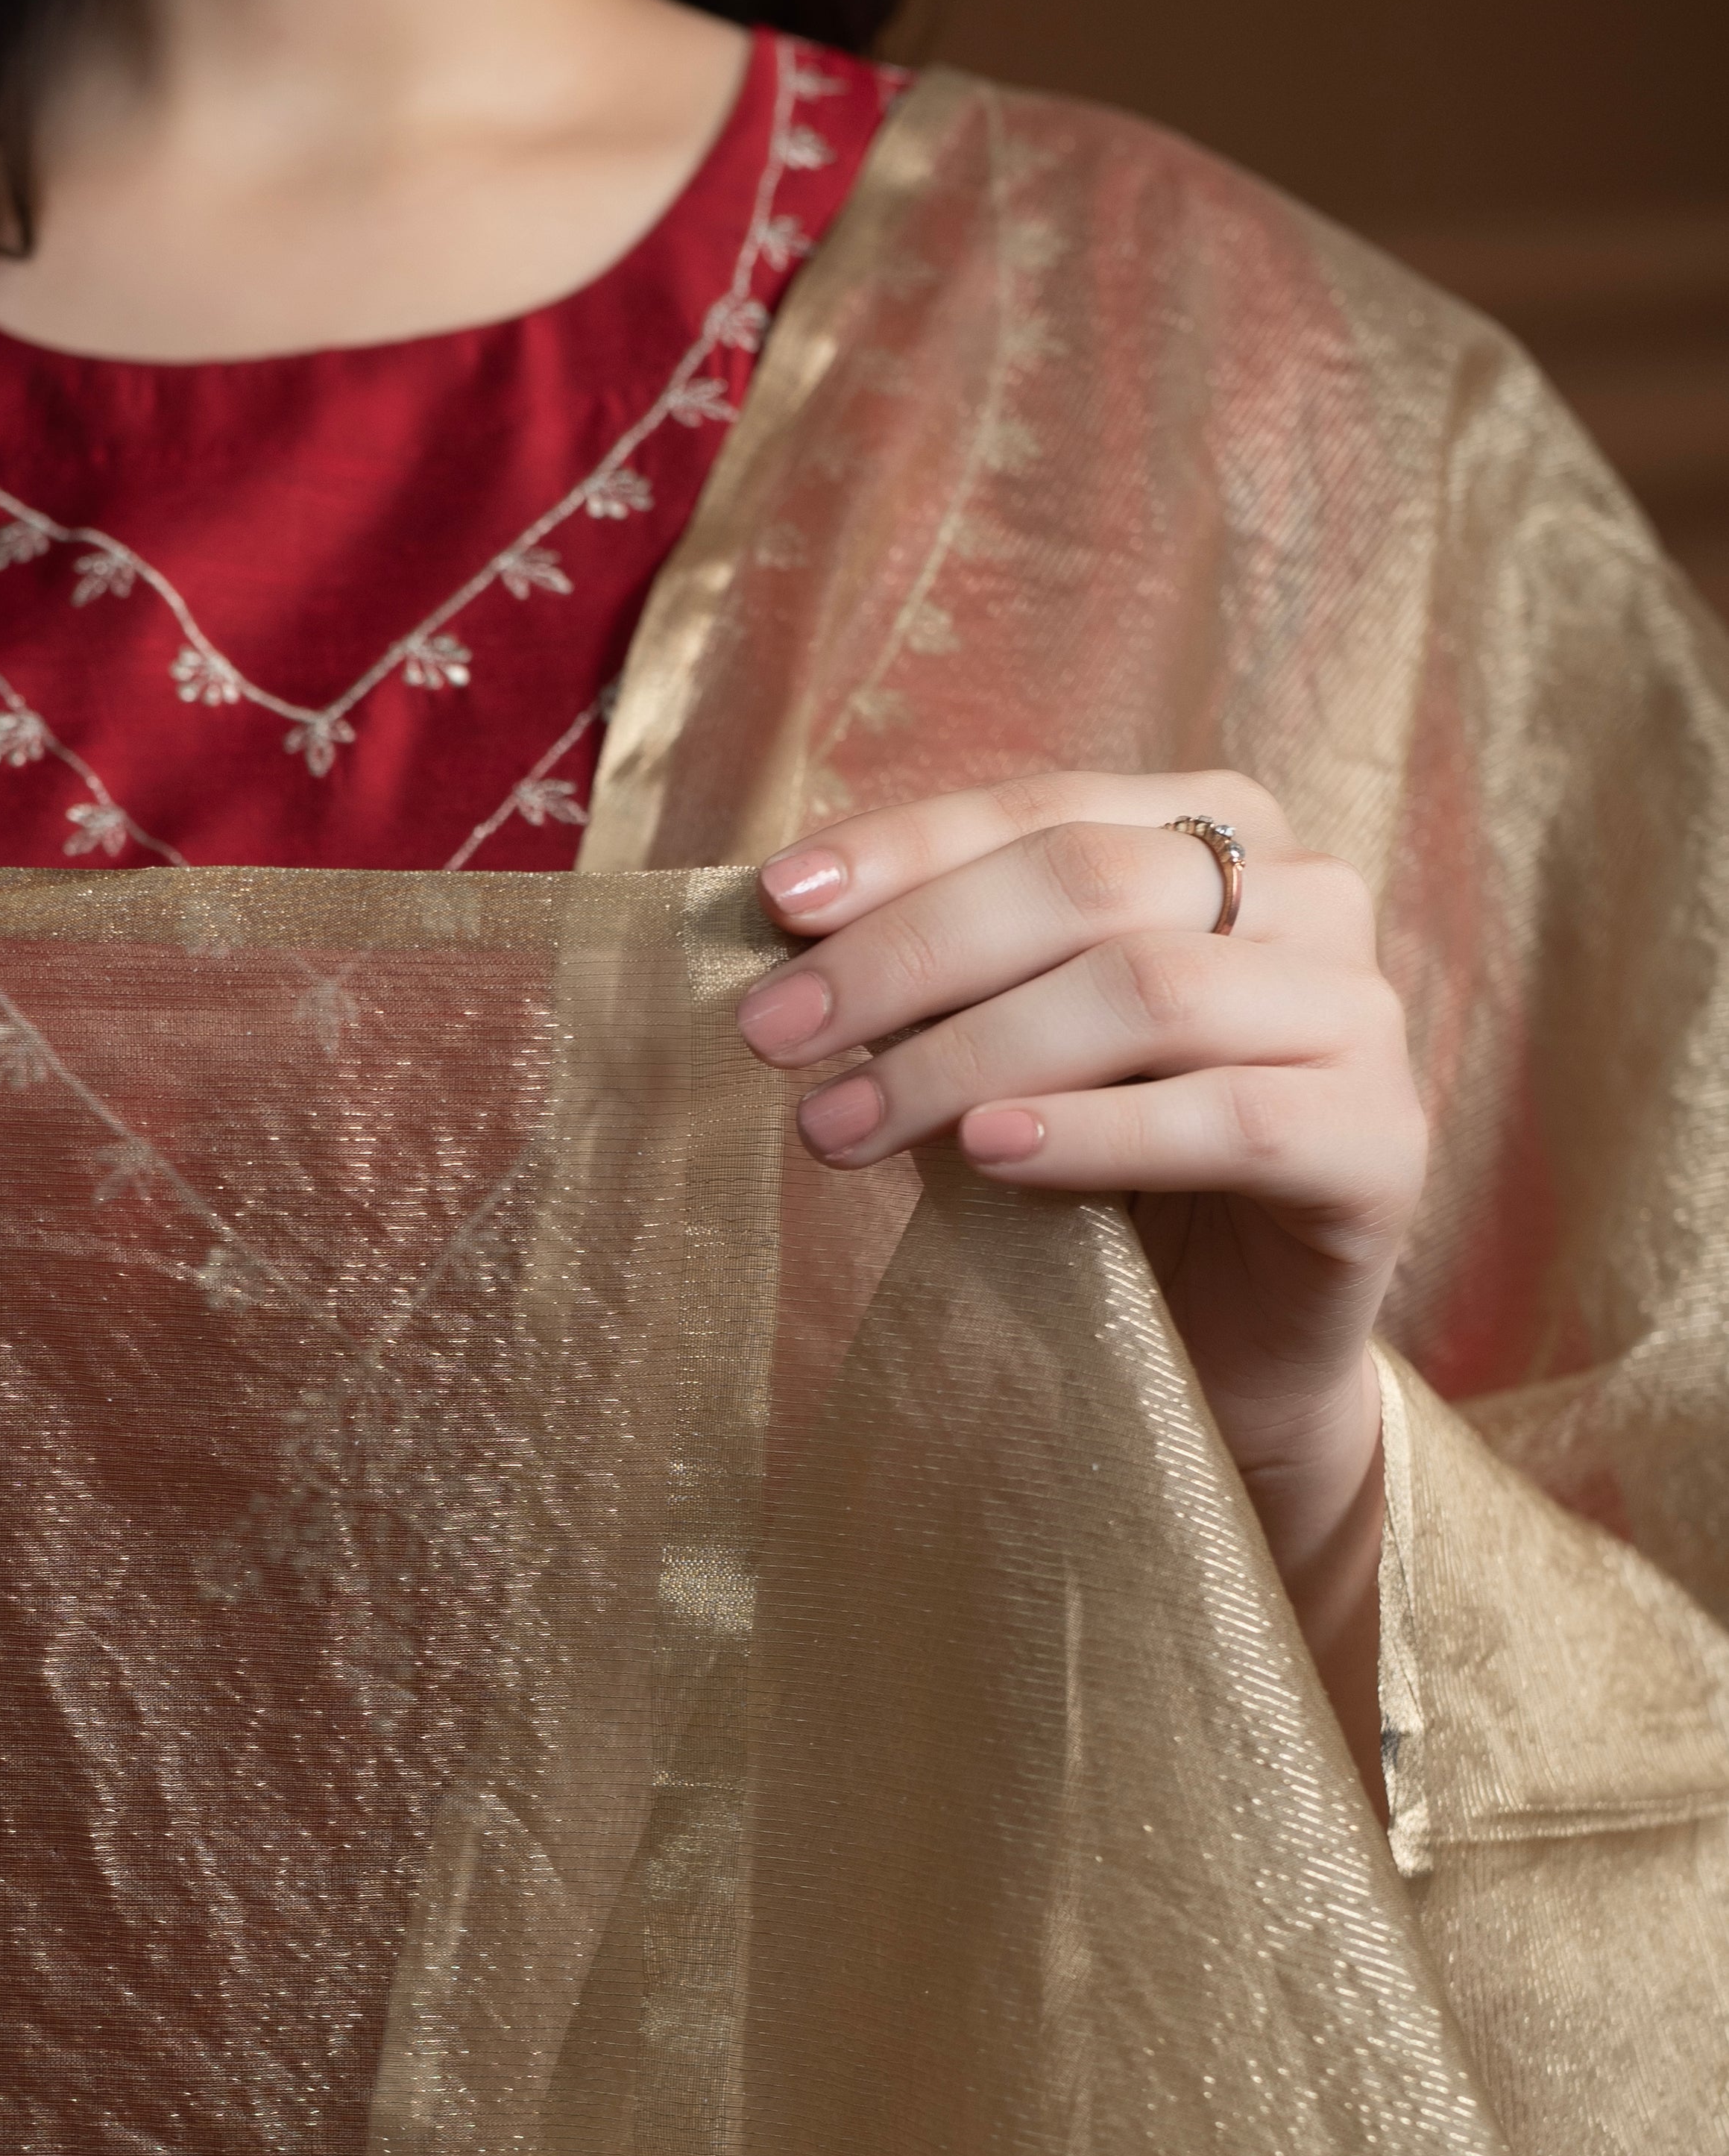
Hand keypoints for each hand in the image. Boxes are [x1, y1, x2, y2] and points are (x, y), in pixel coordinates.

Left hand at [736, 773, 1426, 1758]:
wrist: (1220, 1347)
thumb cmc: (1095, 1174)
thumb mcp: (997, 1050)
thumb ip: (931, 979)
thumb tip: (784, 937)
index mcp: (1218, 834)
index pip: (1043, 808)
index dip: (904, 849)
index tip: (773, 905)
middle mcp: (1310, 895)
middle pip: (1087, 884)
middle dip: (908, 957)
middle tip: (773, 1037)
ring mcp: (1360, 1015)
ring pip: (1149, 992)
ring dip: (969, 1054)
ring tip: (840, 1125)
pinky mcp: (1381, 1144)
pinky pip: (1231, 1117)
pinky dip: (1095, 1132)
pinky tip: (987, 1155)